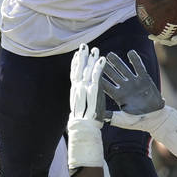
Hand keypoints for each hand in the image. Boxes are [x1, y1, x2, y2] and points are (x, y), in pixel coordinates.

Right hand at [66, 44, 107, 168]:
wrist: (84, 130)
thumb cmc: (85, 122)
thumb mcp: (82, 108)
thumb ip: (82, 100)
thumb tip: (81, 97)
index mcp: (75, 92)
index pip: (74, 75)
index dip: (75, 64)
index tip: (77, 55)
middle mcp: (77, 89)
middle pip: (79, 69)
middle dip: (81, 57)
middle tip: (83, 45)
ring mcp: (84, 90)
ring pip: (87, 71)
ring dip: (90, 59)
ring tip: (95, 49)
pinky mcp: (93, 92)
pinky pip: (96, 77)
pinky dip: (98, 68)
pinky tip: (102, 59)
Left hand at [99, 50, 176, 155]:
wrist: (155, 118)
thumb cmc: (138, 121)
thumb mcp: (123, 119)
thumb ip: (112, 116)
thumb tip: (98, 115)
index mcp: (118, 96)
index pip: (106, 86)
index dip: (98, 79)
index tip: (90, 73)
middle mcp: (124, 87)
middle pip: (112, 75)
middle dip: (105, 67)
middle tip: (96, 59)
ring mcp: (134, 82)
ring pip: (123, 69)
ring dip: (117, 62)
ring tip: (109, 55)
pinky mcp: (144, 79)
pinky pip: (139, 67)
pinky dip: (135, 60)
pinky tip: (131, 52)